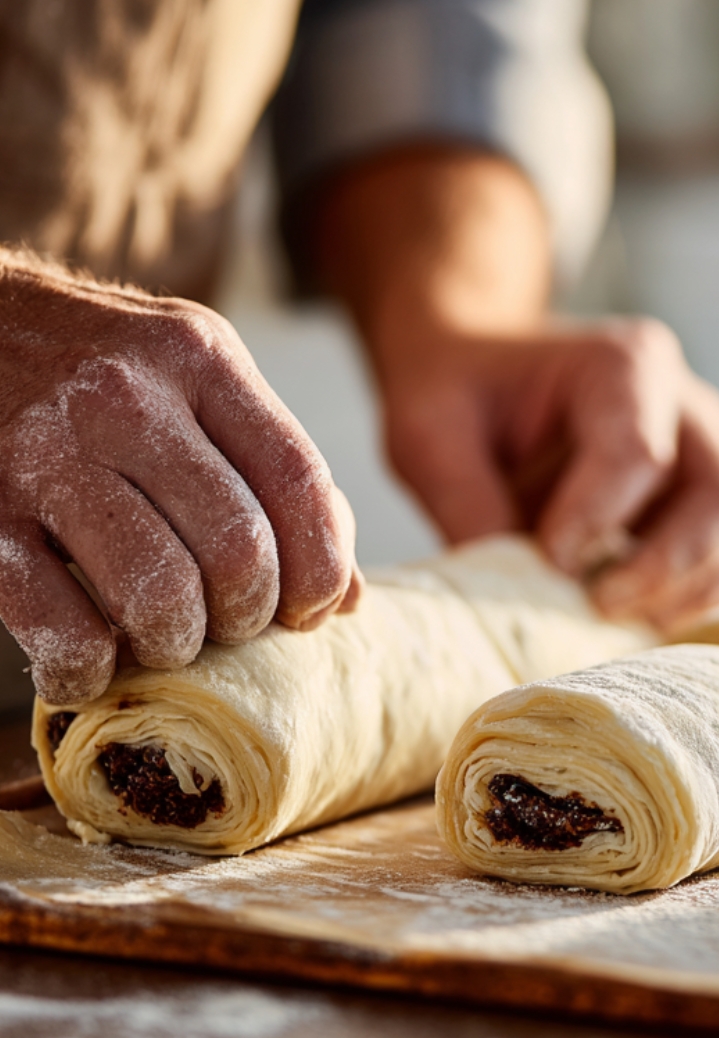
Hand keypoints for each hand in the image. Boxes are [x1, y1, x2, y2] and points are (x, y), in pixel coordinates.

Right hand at [0, 254, 359, 703]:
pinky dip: (88, 670)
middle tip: (230, 623)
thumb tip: (347, 598)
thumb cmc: (97, 371)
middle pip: (239, 549)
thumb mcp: (196, 381)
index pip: (299, 481)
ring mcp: (45, 454)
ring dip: (178, 643)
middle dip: (250, 615)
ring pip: (160, 593)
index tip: (312, 610)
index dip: (323, 569)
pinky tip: (91, 663)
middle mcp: (126, 398)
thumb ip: (274, 473)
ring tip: (167, 637)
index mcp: (200, 360)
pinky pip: (62, 626)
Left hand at [372, 317, 718, 626]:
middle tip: (595, 606)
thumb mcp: (429, 432)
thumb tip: (515, 600)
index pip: (639, 451)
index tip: (548, 558)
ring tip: (622, 623)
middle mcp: (691, 409)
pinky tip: (647, 623)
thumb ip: (465, 503)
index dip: (596, 518)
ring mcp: (717, 460)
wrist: (485, 385)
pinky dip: (714, 607)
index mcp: (627, 364)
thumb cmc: (459, 398)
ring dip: (696, 598)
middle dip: (662, 569)